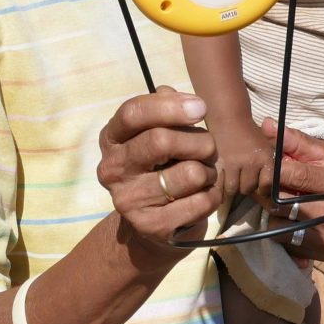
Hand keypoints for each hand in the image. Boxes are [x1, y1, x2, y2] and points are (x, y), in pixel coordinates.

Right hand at [97, 87, 222, 253]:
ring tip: (204, 175)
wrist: (152, 226)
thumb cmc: (160, 167)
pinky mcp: (151, 226)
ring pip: (189, 173)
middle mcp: (112, 169)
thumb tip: (180, 97)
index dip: (169, 106)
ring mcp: (128, 200)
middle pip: (161, 140)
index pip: (133, 113)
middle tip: (209, 148)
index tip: (200, 108)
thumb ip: (166, 110)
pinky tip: (203, 195)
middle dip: (199, 141)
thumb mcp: (157, 133)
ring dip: (209, 171)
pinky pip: (200, 201)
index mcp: (111, 139)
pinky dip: (212, 195)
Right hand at [214, 120, 272, 197]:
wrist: (229, 118)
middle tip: (241, 179)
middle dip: (245, 186)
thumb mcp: (266, 146)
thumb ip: (269, 166)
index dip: (262, 189)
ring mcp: (237, 163)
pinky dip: (222, 183)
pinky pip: (223, 184)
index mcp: (267, 157)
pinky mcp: (222, 163)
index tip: (257, 187)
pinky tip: (222, 177)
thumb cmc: (248, 133)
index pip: (267, 185)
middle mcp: (254, 161)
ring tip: (231, 177)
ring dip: (233, 186)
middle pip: (250, 188)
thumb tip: (269, 190)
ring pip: (235, 189)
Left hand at [256, 119, 323, 261]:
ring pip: (280, 226)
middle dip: (270, 193)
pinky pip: (288, 244)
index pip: (293, 175)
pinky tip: (290, 219)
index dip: (273, 170)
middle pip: (284, 204)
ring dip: (274, 214)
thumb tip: (266, 124)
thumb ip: (295, 140)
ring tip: (280, 202)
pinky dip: (283, 230)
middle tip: (268, 186)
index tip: (266, 166)